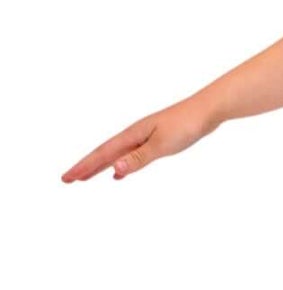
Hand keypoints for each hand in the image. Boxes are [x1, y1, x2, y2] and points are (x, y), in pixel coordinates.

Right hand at [61, 96, 214, 183]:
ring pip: (116, 154)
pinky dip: (121, 165)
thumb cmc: (187, 124)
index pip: (102, 154)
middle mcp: (135, 134)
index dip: (84, 167)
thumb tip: (113, 169)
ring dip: (100, 166)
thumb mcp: (162, 145)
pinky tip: (119, 173)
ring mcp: (145, 136)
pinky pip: (130, 154)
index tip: (66, 179)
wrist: (208, 109)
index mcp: (133, 135)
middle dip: (86, 167)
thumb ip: (138, 158)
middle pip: (104, 153)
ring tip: (86, 177)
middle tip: (68, 179)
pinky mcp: (157, 139)